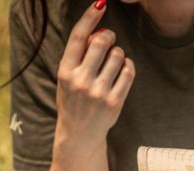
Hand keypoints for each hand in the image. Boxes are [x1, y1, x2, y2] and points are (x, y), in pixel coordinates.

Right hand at [55, 2, 135, 142]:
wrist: (79, 134)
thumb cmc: (74, 100)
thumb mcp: (68, 78)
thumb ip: (80, 56)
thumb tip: (100, 31)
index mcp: (65, 72)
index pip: (78, 38)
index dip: (89, 17)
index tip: (100, 3)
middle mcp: (80, 81)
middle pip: (101, 42)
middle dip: (109, 36)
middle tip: (109, 39)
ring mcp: (98, 93)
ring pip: (118, 55)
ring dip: (119, 53)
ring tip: (114, 61)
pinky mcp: (114, 102)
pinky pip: (128, 72)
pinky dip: (128, 66)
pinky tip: (123, 69)